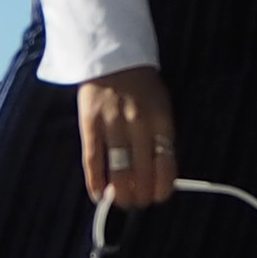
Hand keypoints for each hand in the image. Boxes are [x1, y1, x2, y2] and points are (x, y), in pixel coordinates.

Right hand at [75, 67, 176, 206]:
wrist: (110, 54)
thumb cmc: (140, 85)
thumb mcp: (161, 105)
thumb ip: (161, 135)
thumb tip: (161, 174)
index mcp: (161, 118)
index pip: (167, 163)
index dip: (164, 187)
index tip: (160, 197)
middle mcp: (138, 123)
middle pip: (143, 171)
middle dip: (143, 195)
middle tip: (140, 203)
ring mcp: (112, 124)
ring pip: (118, 171)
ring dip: (122, 194)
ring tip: (123, 202)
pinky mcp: (89, 124)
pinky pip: (93, 160)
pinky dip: (95, 182)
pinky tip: (99, 195)